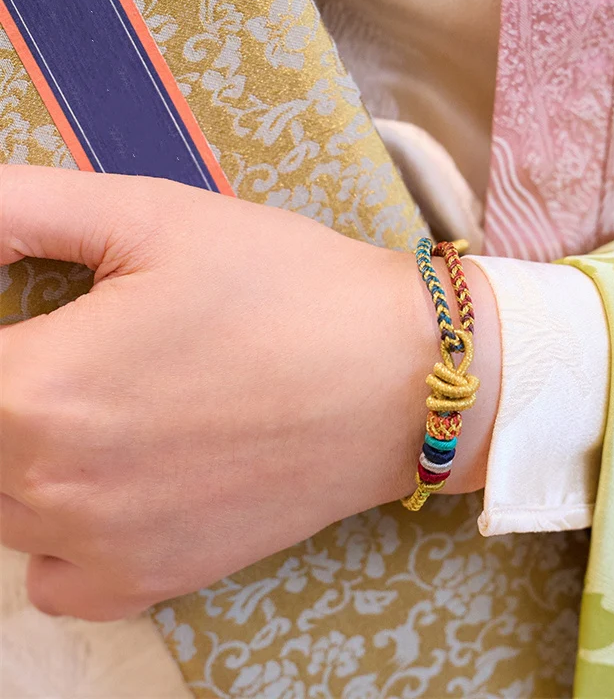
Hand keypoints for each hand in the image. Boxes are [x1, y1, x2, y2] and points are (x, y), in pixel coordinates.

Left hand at [0, 165, 499, 620]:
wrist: (400, 377)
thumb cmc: (286, 289)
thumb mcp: (152, 215)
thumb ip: (17, 206)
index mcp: (35, 391)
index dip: (4, 324)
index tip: (52, 316)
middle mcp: (50, 489)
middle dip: (23, 377)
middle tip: (97, 344)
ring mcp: (99, 548)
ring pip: (4, 500)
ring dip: (31, 446)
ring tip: (119, 398)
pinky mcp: (151, 582)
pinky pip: (53, 575)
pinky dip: (63, 531)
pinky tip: (122, 479)